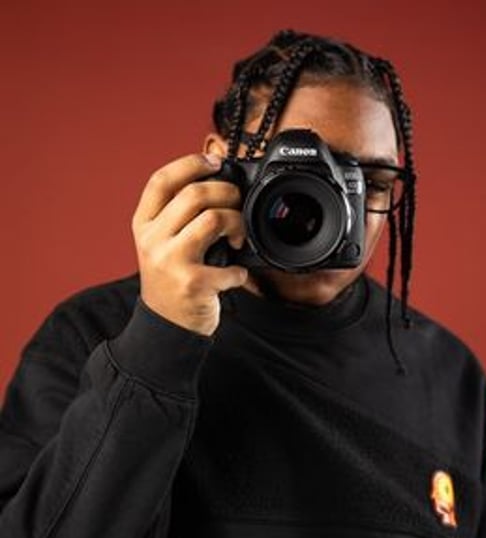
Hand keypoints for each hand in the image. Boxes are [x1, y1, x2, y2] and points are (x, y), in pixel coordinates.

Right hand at [132, 153, 247, 335]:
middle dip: (227, 192)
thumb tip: (218, 185)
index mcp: (143, 225)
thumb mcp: (160, 244)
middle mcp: (152, 239)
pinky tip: (235, 276)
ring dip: (237, 224)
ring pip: (213, 219)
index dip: (190, 163)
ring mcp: (170, 260)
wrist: (165, 326)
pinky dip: (240, 271)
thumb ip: (177, 217)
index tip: (215, 161)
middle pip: (195, 194)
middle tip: (237, 205)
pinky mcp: (191, 283)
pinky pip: (229, 265)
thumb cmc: (170, 280)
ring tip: (238, 237)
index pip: (161, 181)